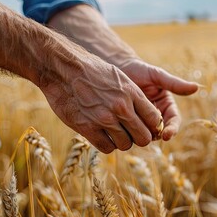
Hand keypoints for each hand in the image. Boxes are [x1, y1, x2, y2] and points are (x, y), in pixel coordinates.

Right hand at [40, 55, 162, 152]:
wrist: (62, 68)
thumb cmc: (91, 71)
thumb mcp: (119, 77)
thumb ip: (133, 97)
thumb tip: (146, 115)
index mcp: (132, 93)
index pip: (154, 119)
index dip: (152, 126)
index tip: (144, 126)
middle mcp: (121, 107)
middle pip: (143, 137)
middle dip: (139, 138)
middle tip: (131, 133)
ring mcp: (104, 119)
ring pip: (126, 145)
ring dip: (122, 141)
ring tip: (114, 132)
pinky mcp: (87, 128)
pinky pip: (107, 148)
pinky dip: (107, 144)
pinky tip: (102, 135)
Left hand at [118, 59, 198, 140]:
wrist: (119, 69)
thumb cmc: (140, 70)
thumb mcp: (157, 76)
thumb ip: (175, 84)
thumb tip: (196, 87)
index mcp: (167, 106)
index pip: (174, 121)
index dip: (172, 129)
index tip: (167, 135)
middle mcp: (157, 115)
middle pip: (161, 132)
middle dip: (157, 135)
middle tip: (150, 136)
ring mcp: (142, 120)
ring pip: (147, 134)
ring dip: (144, 135)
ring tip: (136, 129)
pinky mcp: (129, 122)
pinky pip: (132, 132)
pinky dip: (131, 133)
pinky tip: (126, 129)